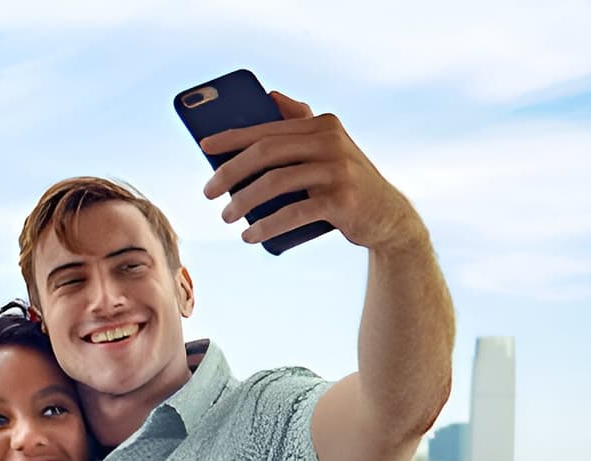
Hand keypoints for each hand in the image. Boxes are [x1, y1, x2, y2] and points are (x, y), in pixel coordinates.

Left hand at [200, 92, 425, 253]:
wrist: (386, 215)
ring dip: (243, 202)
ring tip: (226, 217)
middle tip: (208, 192)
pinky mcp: (342, 200)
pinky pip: (294, 212)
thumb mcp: (326, 148)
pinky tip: (250, 235)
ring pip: (276, 182)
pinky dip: (267, 225)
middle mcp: (331, 142)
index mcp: (322, 125)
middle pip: (266, 153)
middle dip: (230, 171)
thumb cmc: (344, 181)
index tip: (204, 147)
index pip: (268, 128)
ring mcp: (338, 170)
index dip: (232, 137)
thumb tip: (270, 95)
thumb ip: (301, 122)